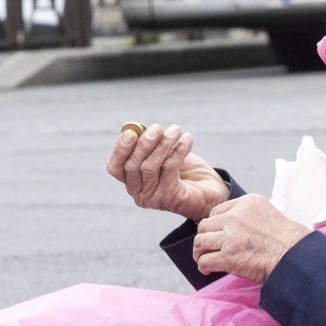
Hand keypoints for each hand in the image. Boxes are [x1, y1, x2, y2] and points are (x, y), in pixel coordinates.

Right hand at [108, 122, 231, 221]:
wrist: (210, 191)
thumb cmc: (184, 170)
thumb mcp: (164, 154)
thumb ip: (150, 145)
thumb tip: (140, 130)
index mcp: (132, 181)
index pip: (115, 167)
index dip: (120, 149)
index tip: (130, 132)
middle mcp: (139, 193)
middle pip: (132, 166)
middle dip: (143, 144)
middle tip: (157, 128)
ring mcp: (154, 198)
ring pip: (150, 167)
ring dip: (163, 144)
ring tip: (175, 129)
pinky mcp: (171, 198)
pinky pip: (169, 168)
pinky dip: (178, 150)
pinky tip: (187, 138)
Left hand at [191, 192, 309, 281]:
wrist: (295, 257)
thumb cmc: (288, 240)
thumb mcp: (268, 214)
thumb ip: (248, 215)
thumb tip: (230, 225)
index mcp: (246, 203)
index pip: (217, 211)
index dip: (214, 226)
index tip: (217, 235)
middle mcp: (236, 216)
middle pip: (205, 226)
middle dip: (204, 238)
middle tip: (206, 248)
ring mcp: (231, 236)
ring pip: (201, 242)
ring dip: (200, 252)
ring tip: (203, 259)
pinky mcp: (229, 256)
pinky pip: (205, 260)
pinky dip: (203, 266)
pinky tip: (207, 270)